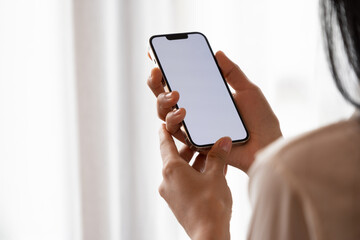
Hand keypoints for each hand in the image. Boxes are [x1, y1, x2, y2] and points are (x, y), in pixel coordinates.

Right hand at [147, 51, 281, 171]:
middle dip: (155, 83)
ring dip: (163, 101)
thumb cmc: (261, 120)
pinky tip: (181, 111)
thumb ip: (232, 72)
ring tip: (175, 94)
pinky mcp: (195, 142)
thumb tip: (217, 53)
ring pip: (164, 114)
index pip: (180, 82)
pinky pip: (176, 132)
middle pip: (165, 97)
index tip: (155, 54)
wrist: (267, 145)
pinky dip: (173, 120)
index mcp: (205, 97)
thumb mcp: (248, 90)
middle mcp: (195, 112)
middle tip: (157, 71)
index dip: (165, 70)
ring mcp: (193, 127)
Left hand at [158, 125, 231, 239]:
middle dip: (190, 149)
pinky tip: (212, 174)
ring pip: (183, 171)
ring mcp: (171, 193)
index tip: (163, 125)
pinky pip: (186, 183)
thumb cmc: (210, 205)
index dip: (165, 133)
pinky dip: (196, 175)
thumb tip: (224, 141)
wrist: (209, 235)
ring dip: (196, 163)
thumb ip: (218, 156)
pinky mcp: (178, 203)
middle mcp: (167, 180)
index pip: (165, 144)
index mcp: (171, 169)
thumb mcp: (216, 175)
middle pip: (176, 158)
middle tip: (201, 140)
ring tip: (213, 156)